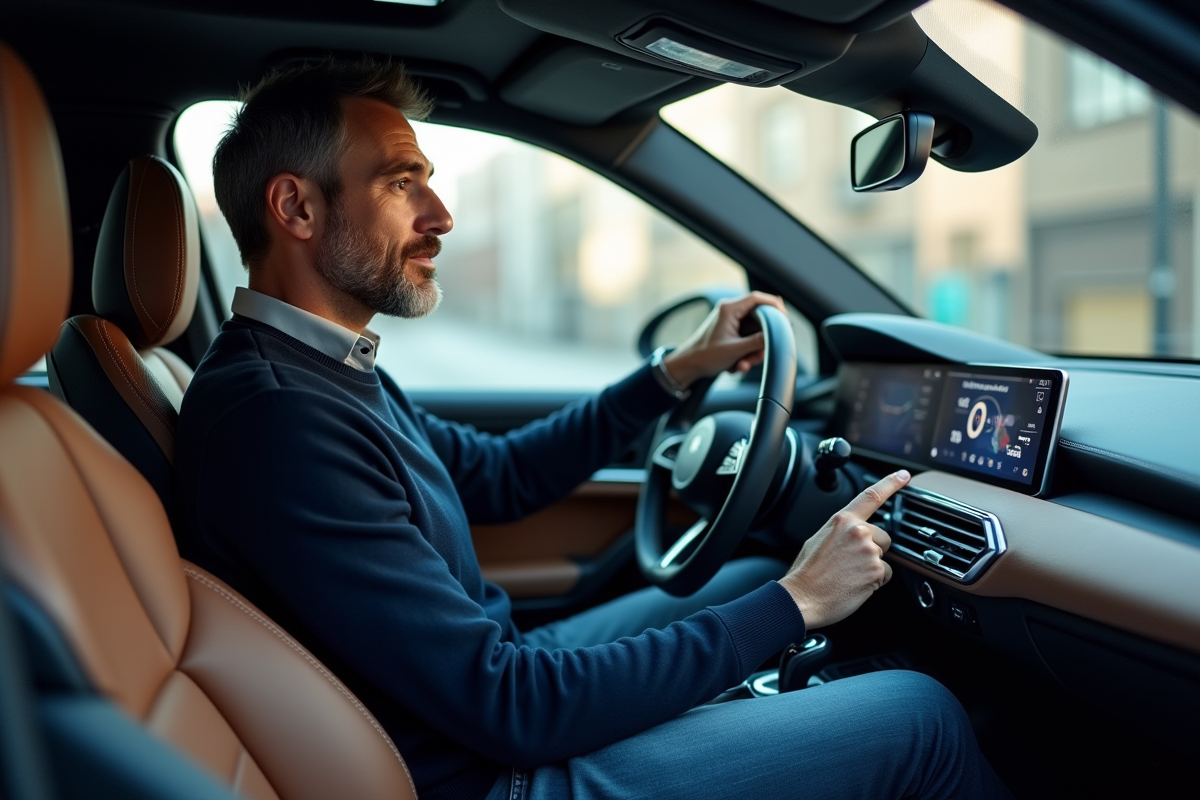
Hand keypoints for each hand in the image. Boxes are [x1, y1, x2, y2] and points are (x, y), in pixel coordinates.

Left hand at [661, 292, 786, 388]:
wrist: (688, 366)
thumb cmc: (705, 356)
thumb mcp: (735, 350)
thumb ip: (757, 342)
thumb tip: (774, 336)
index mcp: (729, 309)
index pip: (758, 298)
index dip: (775, 306)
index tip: (785, 319)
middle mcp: (730, 311)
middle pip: (759, 319)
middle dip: (761, 341)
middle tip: (758, 356)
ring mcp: (730, 321)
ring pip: (755, 332)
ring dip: (753, 351)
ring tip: (742, 365)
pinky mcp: (730, 332)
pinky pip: (747, 340)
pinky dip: (746, 353)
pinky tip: (737, 364)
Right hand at [778, 470, 909, 628]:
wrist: (802, 598)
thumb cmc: (806, 574)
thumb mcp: (818, 540)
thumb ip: (840, 532)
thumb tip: (851, 536)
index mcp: (842, 521)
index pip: (871, 496)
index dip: (891, 483)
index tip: (904, 475)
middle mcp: (858, 531)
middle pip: (883, 538)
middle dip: (873, 550)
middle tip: (850, 564)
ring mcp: (869, 550)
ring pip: (883, 558)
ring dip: (872, 568)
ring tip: (848, 576)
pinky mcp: (876, 570)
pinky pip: (885, 575)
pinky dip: (874, 582)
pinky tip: (854, 585)